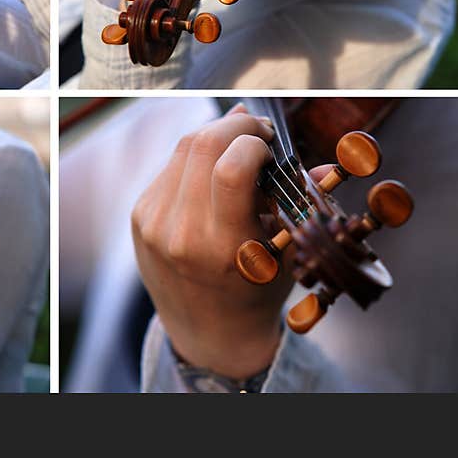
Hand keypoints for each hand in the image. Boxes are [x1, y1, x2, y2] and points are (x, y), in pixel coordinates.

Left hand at [131, 106, 285, 378]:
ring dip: (215, 135)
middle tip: (258, 130)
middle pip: (202, 144)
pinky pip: (170, 167)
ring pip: (184, 148)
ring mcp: (154, 223)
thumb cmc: (258, 289)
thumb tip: (318, 160)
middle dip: (235, 125)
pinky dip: (195, 159)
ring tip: (239, 146)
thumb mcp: (287, 254)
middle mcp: (182, 233)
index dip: (254, 141)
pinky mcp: (139, 215)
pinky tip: (213, 170)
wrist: (208, 332)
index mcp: (225, 247)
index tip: (271, 144)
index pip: (231, 169)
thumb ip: (301, 203)